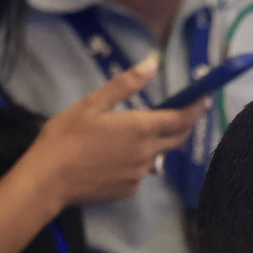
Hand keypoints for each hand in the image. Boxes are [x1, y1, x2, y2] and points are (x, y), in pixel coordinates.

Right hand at [23, 55, 205, 210]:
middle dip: (183, 125)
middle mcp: (147, 153)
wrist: (48, 180)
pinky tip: (116, 156)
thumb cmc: (66, 137)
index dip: (195, 108)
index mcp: (141, 129)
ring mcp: (139, 174)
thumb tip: (153, 63)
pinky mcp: (129, 189)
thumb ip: (125, 84)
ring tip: (138, 134)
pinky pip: (141, 172)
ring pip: (158, 156)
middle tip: (180, 113)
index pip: (181, 119)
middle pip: (177, 139)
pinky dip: (138, 160)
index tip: (204, 99)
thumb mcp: (92, 104)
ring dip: (157, 143)